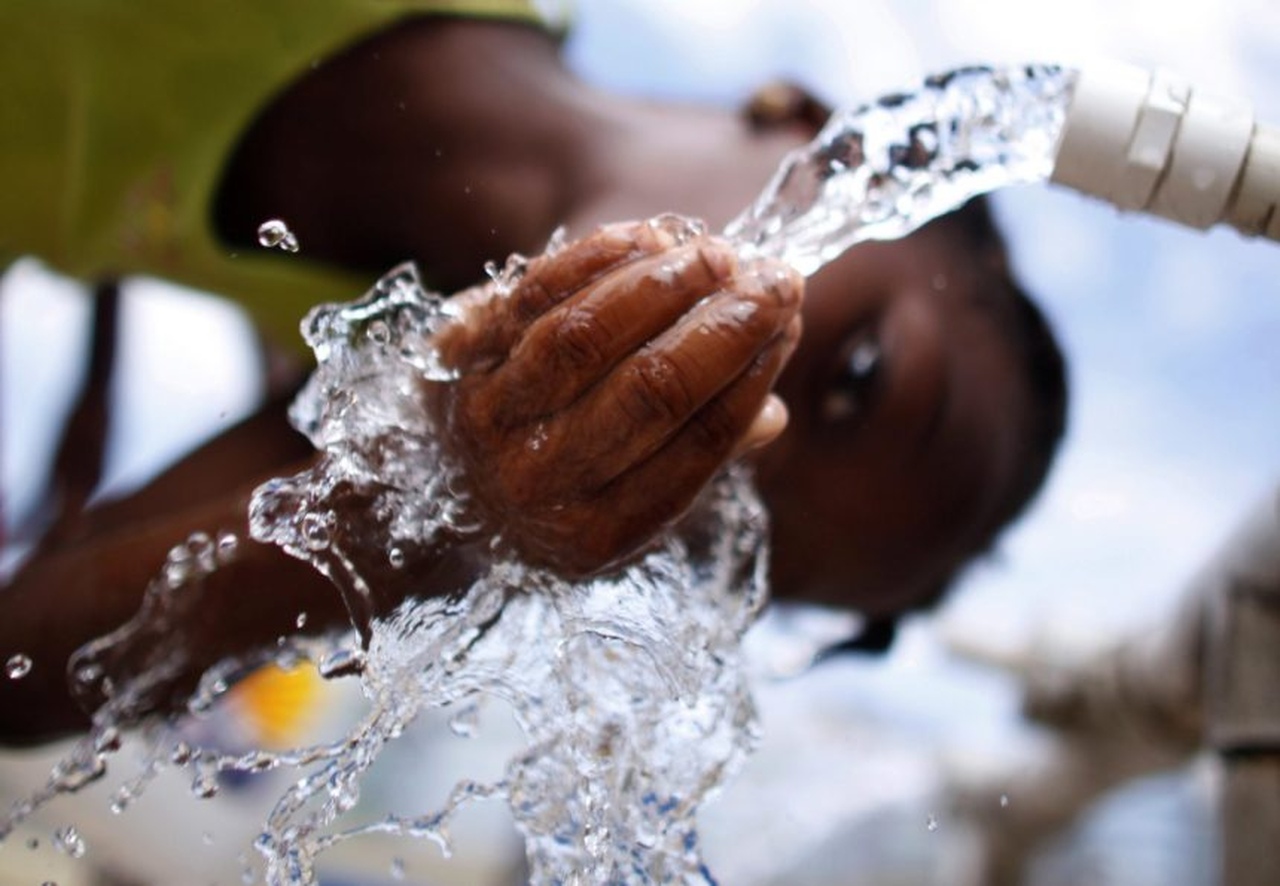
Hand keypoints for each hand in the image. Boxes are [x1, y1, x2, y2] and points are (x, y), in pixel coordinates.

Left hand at [431, 218, 802, 575]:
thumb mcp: (622, 507)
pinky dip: (596, 259)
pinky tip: (649, 238)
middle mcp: (540, 482)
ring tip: (719, 255)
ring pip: (590, 334)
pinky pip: (533, 295)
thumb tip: (771, 416)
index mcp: (599, 532)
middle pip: (653, 388)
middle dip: (727, 325)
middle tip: (774, 281)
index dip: (754, 374)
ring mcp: (490, 417)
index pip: (700, 443)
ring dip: (667, 284)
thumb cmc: (552, 492)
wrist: (423, 492)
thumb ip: (694, 460)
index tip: (789, 323)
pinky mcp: (455, 356)